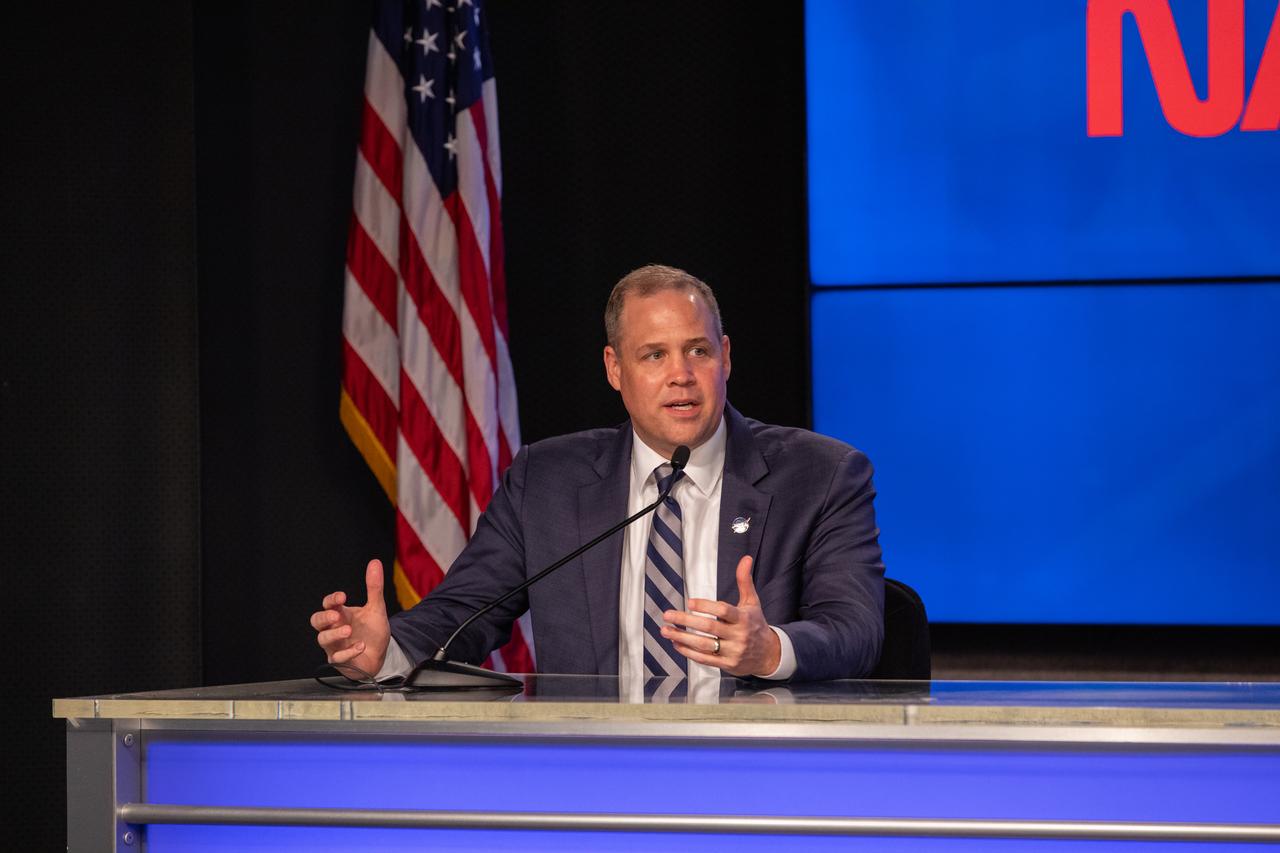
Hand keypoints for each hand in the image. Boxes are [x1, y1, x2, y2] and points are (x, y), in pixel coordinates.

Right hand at [310, 559, 390, 677]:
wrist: (380, 656)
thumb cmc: (372, 632)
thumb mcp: (376, 608)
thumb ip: (374, 587)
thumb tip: (375, 562)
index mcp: (341, 614)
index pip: (328, 604)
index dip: (331, 600)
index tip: (342, 597)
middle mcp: (334, 629)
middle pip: (316, 621)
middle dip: (323, 618)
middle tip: (336, 616)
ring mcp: (335, 645)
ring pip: (322, 639)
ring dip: (334, 635)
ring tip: (348, 631)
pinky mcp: (341, 660)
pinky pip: (337, 658)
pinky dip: (348, 652)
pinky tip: (360, 646)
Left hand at [660, 556, 780, 676]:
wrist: (768, 655)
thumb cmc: (756, 625)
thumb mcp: (752, 602)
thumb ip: (745, 581)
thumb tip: (746, 559)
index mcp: (743, 618)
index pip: (723, 611)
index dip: (706, 606)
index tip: (690, 603)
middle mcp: (738, 635)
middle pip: (709, 627)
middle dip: (686, 621)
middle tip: (668, 615)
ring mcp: (732, 651)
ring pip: (704, 644)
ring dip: (682, 637)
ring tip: (666, 630)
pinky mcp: (726, 665)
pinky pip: (705, 659)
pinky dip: (688, 652)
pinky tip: (677, 644)